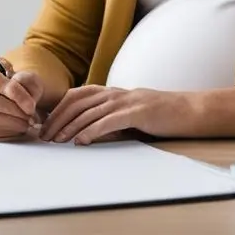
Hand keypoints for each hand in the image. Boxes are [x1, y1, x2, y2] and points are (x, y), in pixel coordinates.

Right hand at [0, 59, 43, 138]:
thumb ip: (26, 83)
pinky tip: (14, 128)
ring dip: (10, 125)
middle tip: (29, 117)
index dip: (19, 97)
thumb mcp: (22, 74)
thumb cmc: (11, 81)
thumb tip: (27, 103)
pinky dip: (3, 132)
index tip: (31, 106)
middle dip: (14, 113)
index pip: (1, 85)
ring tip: (24, 123)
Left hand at [38, 85, 192, 144]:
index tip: (45, 125)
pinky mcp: (138, 112)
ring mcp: (127, 101)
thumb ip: (109, 122)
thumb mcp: (130, 117)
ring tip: (57, 140)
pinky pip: (109, 120)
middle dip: (58, 119)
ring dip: (70, 126)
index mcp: (113, 93)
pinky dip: (92, 130)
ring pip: (90, 111)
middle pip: (77, 102)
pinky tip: (81, 141)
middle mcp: (116, 93)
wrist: (190, 111)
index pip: (77, 96)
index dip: (58, 109)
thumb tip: (85, 135)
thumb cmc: (161, 117)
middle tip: (44, 136)